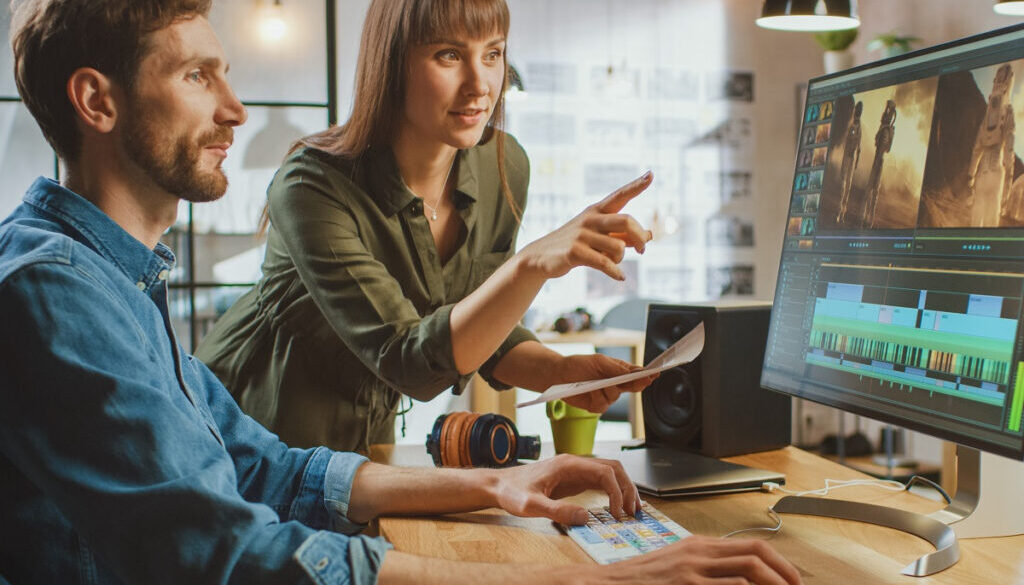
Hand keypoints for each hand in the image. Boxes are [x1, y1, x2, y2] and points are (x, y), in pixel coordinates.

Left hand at [491, 454, 640, 524]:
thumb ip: (556, 511)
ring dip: (622, 488)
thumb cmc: (511, 491)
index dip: (616, 491)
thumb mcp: (531, 505)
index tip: (617, 511)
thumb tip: (584, 516)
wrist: (499, 485)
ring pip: (609, 473)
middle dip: (627, 488)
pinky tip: (615, 506)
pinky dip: (612, 492)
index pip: (604, 471)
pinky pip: (599, 481)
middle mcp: (575, 463)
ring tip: (631, 510)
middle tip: (634, 511)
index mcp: (568, 464)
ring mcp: (575, 470)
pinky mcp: (573, 479)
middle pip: (612, 468)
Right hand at [517, 172, 652, 281]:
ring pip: (618, 246)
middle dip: (640, 236)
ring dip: (621, 258)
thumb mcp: (599, 236)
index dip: (636, 186)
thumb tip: (649, 236)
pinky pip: (605, 263)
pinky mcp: (575, 252)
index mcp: (597, 210)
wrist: (541, 257)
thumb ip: (623, 234)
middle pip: (626, 220)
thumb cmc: (575, 244)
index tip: (651, 174)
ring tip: (614, 263)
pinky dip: (616, 272)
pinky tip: (620, 277)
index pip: (620, 195)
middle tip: (642, 249)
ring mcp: (582, 235)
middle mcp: (590, 219)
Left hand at [557, 353, 657, 412]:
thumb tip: (632, 372)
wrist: (558, 375)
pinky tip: (590, 391)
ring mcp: (606, 397)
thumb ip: (616, 367)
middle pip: (631, 387)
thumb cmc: (578, 365)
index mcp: (617, 372)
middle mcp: (614, 385)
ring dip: (607, 389)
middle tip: (643, 380)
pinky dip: (596, 397)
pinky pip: (602, 405)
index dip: (646, 375)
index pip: (635, 375)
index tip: (655, 374)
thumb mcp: (598, 361)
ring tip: (597, 383)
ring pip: (615, 396)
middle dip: (637, 383)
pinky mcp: (596, 406)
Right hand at [606, 535, 802, 584]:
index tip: (793, 580)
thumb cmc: (642, 581)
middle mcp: (698, 553)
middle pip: (755, 555)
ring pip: (747, 573)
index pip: (752, 545)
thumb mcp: (677, 565)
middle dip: (784, 575)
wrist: (609, 584)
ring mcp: (691, 571)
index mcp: (699, 545)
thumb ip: (707, 568)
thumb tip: (741, 578)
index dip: (780, 563)